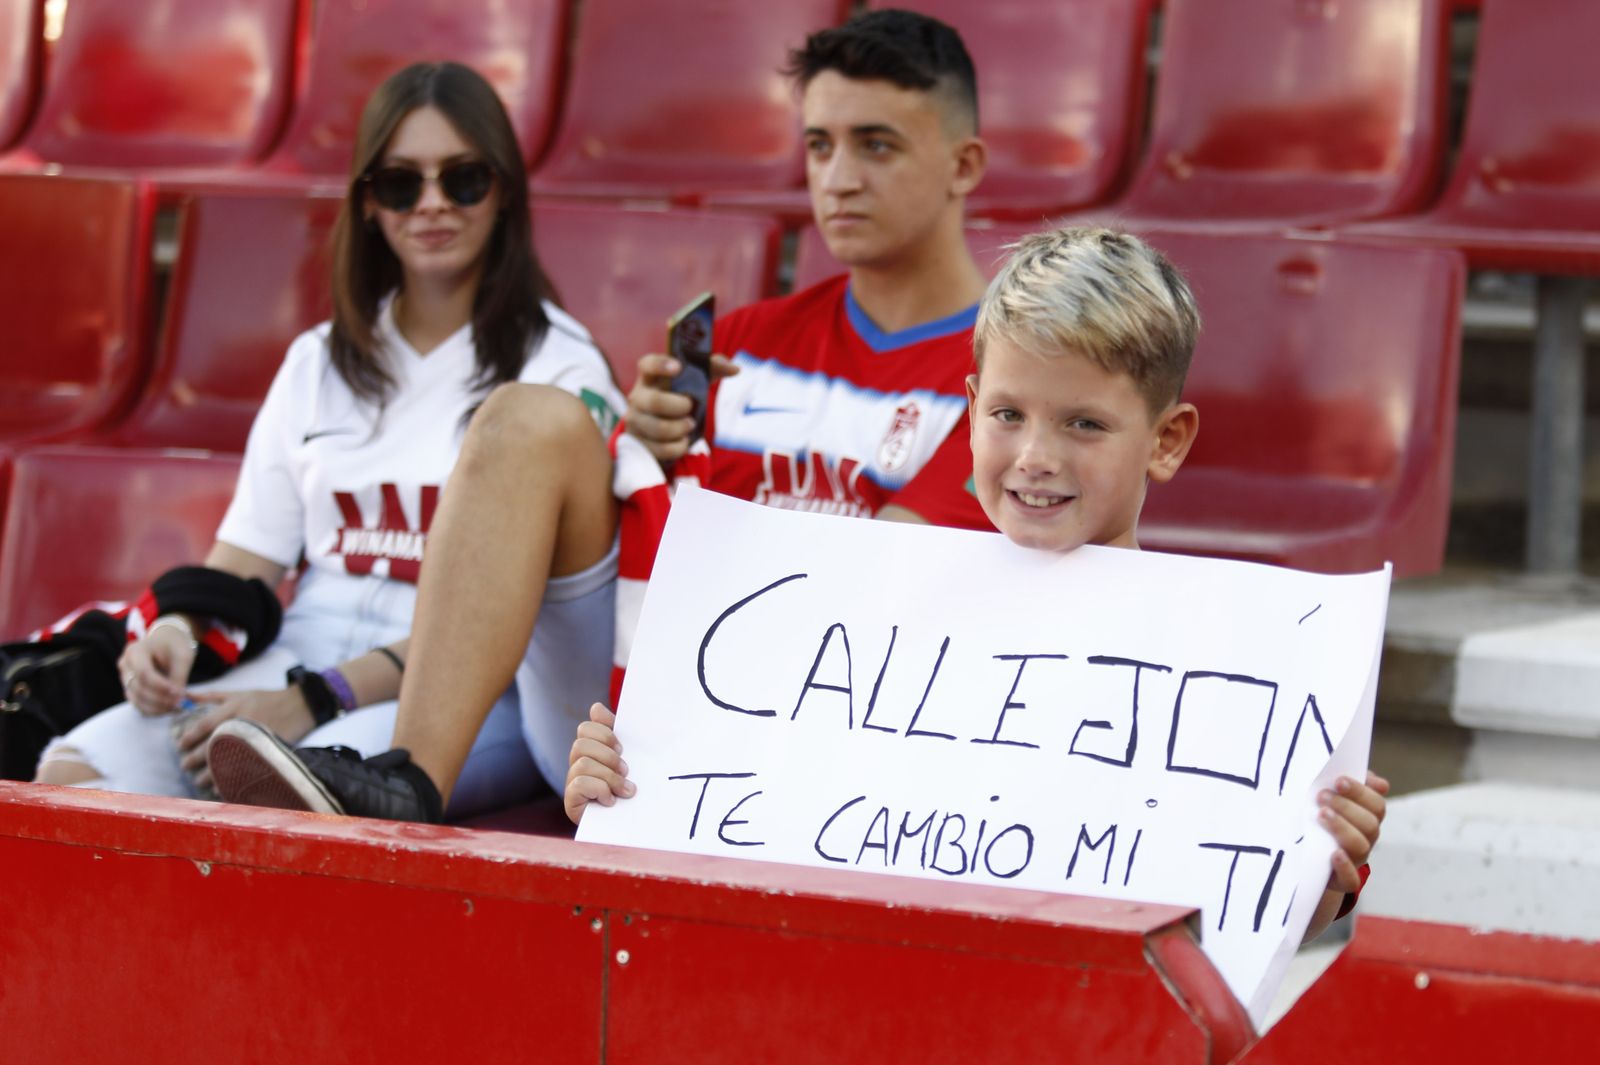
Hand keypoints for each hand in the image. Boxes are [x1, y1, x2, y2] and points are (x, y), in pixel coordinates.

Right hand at [118, 624, 198, 715]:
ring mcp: (125, 678)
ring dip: (157, 708)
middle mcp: (125, 665)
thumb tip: (178, 698)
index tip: (178, 693)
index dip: (160, 686)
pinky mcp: (130, 689)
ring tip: (177, 707)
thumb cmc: (174, 646)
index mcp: (135, 651)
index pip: (143, 673)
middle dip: (160, 699)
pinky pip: (138, 704)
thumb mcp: (182, 656)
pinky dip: (153, 710)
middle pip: (138, 688)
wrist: (166, 642)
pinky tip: (169, 709)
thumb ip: (179, 676)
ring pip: (136, 699)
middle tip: (181, 704)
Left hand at [176, 688, 316, 791]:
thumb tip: (186, 695)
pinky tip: (221, 786)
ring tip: (198, 781)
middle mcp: (242, 724)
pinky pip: (245, 768)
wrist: (300, 705)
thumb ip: (212, 696)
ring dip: (209, 773)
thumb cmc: (267, 698)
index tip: (180, 746)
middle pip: (212, 745)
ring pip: (226, 761)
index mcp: (234, 708)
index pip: (205, 725)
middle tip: (184, 766)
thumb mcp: (240, 693)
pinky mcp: (266, 750)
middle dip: (195, 758)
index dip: (189, 737)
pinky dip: (232, 780)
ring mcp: (255, 739)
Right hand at [565, 703, 634, 824]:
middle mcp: (578, 764)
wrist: (633, 823)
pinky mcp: (571, 802)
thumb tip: (595, 707)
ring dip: (609, 776)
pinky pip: (579, 784)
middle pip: (581, 743)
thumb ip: (616, 733)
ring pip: (582, 763)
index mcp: (592, 750)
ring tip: (625, 789)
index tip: (622, 747)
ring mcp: (573, 783)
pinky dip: (600, 790)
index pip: (586, 728)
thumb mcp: (629, 757)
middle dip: (607, 755)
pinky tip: (611, 800)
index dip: (604, 732)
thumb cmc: (631, 788)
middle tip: (625, 769)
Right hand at [624, 352, 737, 462]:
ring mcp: (635, 420)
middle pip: (655, 401)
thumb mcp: (694, 381)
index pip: (647, 364)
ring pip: (659, 428)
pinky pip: (660, 449)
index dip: (660, 364)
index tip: (678, 367)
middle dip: (679, 406)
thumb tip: (735, 369)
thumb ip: (712, 369)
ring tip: (689, 425)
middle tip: (690, 407)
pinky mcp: (638, 443)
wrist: (661, 429)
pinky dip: (678, 447)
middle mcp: (638, 397)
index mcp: (650, 377)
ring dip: (681, 428)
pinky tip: (682, 441)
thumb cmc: (678, 398)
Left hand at [1319, 770, 1389, 893]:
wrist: (1306, 861)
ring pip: (1360, 845)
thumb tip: (1377, 782)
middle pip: (1369, 823)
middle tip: (1322, 795)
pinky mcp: (1342, 880)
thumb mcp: (1332, 800)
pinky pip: (1351, 879)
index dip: (1360, 792)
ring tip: (1321, 815)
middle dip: (1346, 807)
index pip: (1375, 804)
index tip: (1338, 780)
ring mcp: (1356, 860)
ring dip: (1342, 828)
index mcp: (1367, 817)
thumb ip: (1349, 786)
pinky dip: (1345, 866)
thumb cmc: (1321, 822)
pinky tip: (1334, 854)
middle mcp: (1366, 838)